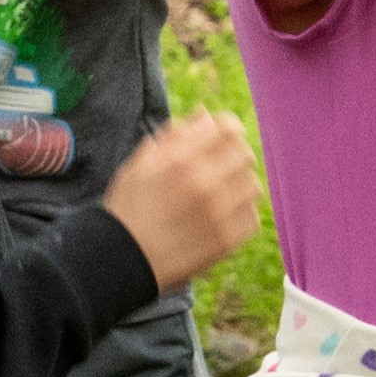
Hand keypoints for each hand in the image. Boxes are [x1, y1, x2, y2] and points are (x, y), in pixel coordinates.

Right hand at [101, 112, 266, 284]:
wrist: (122, 262)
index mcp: (180, 159)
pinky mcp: (226, 241)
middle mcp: (203, 183)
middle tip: (220, 168)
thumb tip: (205, 114)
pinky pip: (252, 217)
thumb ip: (174, 135)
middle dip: (233, 156)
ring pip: (252, 185)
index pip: (229, 128)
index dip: (227, 129)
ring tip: (220, 195)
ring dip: (239, 186)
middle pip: (245, 154)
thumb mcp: (140, 163)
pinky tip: (220, 219)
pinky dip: (239, 215)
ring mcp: (218, 214)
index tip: (222, 138)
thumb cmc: (129, 209)